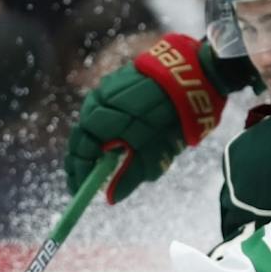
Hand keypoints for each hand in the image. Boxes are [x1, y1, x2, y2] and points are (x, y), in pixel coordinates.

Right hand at [64, 33, 227, 202]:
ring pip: (92, 123)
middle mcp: (97, 102)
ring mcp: (106, 89)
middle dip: (85, 161)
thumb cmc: (172, 117)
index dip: (79, 173)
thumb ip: (128, 176)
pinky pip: (104, 110)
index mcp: (100, 121)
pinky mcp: (118, 82)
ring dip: (95, 144)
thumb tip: (110, 196)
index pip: (80, 151)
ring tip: (104, 163)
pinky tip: (117, 139)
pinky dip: (106, 128)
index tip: (80, 191)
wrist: (192, 75)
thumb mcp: (152, 155)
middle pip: (82, 137)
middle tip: (91, 180)